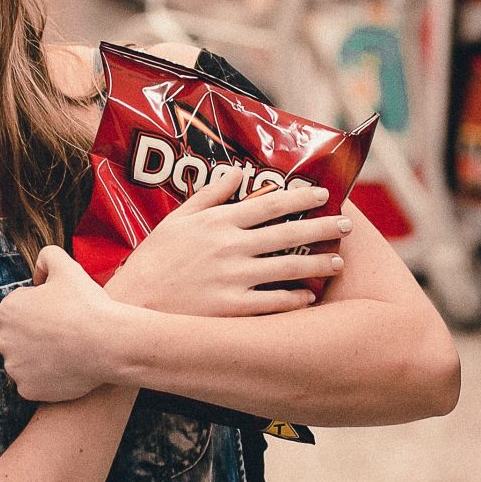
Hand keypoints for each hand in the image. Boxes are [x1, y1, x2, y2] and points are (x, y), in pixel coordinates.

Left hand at [0, 246, 131, 403]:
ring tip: (67, 352)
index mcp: (7, 310)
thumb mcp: (67, 266)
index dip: (43, 310)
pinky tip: (66, 369)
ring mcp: (14, 367)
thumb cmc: (87, 304)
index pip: (20, 310)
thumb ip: (47, 256)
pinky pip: (34, 383)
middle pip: (19, 337)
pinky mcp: (27, 389)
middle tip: (65, 334)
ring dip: (40, 358)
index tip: (62, 313)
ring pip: (25, 361)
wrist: (107, 343)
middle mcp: (3, 339)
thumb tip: (37, 274)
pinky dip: (47, 379)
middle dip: (36, 335)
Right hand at [105, 163, 350, 316]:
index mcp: (218, 222)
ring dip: (318, 264)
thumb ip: (209, 196)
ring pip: (288, 268)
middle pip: (288, 233)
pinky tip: (310, 297)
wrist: (133, 305)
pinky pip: (272, 303)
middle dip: (322, 227)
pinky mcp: (232, 309)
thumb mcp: (176, 220)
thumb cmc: (153, 260)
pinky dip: (295, 299)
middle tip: (347, 224)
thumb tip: (237, 171)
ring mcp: (233, 279)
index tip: (324, 194)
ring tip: (339, 261)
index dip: (301, 197)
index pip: (270, 203)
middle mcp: (231, 247)